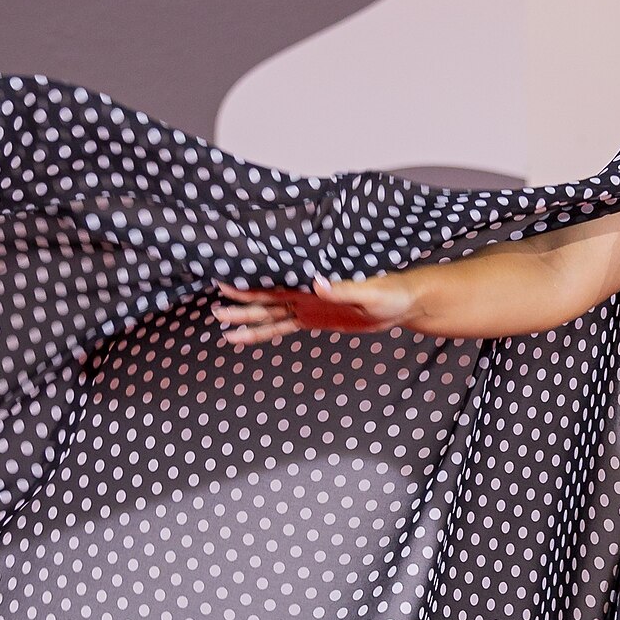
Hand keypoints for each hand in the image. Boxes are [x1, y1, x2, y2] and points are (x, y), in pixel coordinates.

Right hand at [214, 274, 417, 346]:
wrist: (403, 304)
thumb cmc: (390, 292)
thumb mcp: (369, 292)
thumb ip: (342, 288)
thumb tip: (316, 282)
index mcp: (314, 283)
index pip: (277, 282)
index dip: (253, 284)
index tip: (228, 281)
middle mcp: (305, 293)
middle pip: (267, 300)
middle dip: (242, 304)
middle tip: (217, 308)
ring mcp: (306, 307)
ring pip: (270, 315)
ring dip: (247, 320)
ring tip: (222, 326)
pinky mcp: (312, 320)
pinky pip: (282, 328)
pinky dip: (263, 333)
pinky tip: (245, 338)